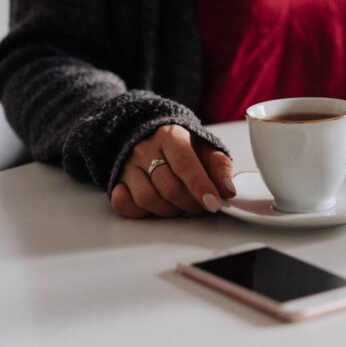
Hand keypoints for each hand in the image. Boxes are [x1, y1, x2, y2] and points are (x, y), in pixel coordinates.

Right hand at [110, 125, 235, 218]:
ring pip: (147, 198)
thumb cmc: (183, 146)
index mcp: (171, 136)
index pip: (184, 163)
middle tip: (202, 205)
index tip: (213, 202)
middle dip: (190, 203)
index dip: (200, 185)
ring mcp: (128, 166)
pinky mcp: (117, 180)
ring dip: (169, 210)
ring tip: (181, 206)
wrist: (150, 135)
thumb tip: (228, 191)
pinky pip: (124, 204)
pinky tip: (156, 206)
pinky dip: (141, 211)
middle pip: (168, 186)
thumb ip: (220, 167)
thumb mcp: (206, 149)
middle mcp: (145, 149)